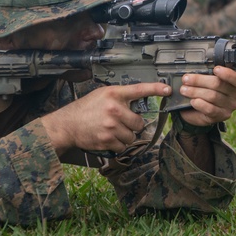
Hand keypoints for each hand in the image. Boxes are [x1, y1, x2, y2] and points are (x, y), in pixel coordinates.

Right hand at [41, 82, 170, 154]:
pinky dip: (118, 145)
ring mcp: (111, 125)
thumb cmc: (86, 109)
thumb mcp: (102, 94)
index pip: (139, 89)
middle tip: (121, 123)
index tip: (168, 90)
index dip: (156, 89)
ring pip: (132, 136)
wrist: (67, 124)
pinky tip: (108, 138)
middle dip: (133, 125)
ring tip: (112, 130)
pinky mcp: (107, 139)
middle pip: (139, 122)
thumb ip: (120, 97)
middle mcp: (115, 108)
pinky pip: (123, 146)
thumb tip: (138, 102)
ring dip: (125, 136)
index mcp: (114, 94)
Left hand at [177, 66, 235, 127]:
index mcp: (235, 82)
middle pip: (219, 84)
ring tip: (184, 90)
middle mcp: (235, 94)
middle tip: (186, 79)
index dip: (228, 73)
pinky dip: (200, 104)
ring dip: (195, 92)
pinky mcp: (222, 116)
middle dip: (199, 80)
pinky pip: (210, 109)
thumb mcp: (206, 80)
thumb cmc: (203, 91)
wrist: (197, 111)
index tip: (215, 69)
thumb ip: (205, 74)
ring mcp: (230, 106)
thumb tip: (194, 71)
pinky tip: (193, 101)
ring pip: (213, 96)